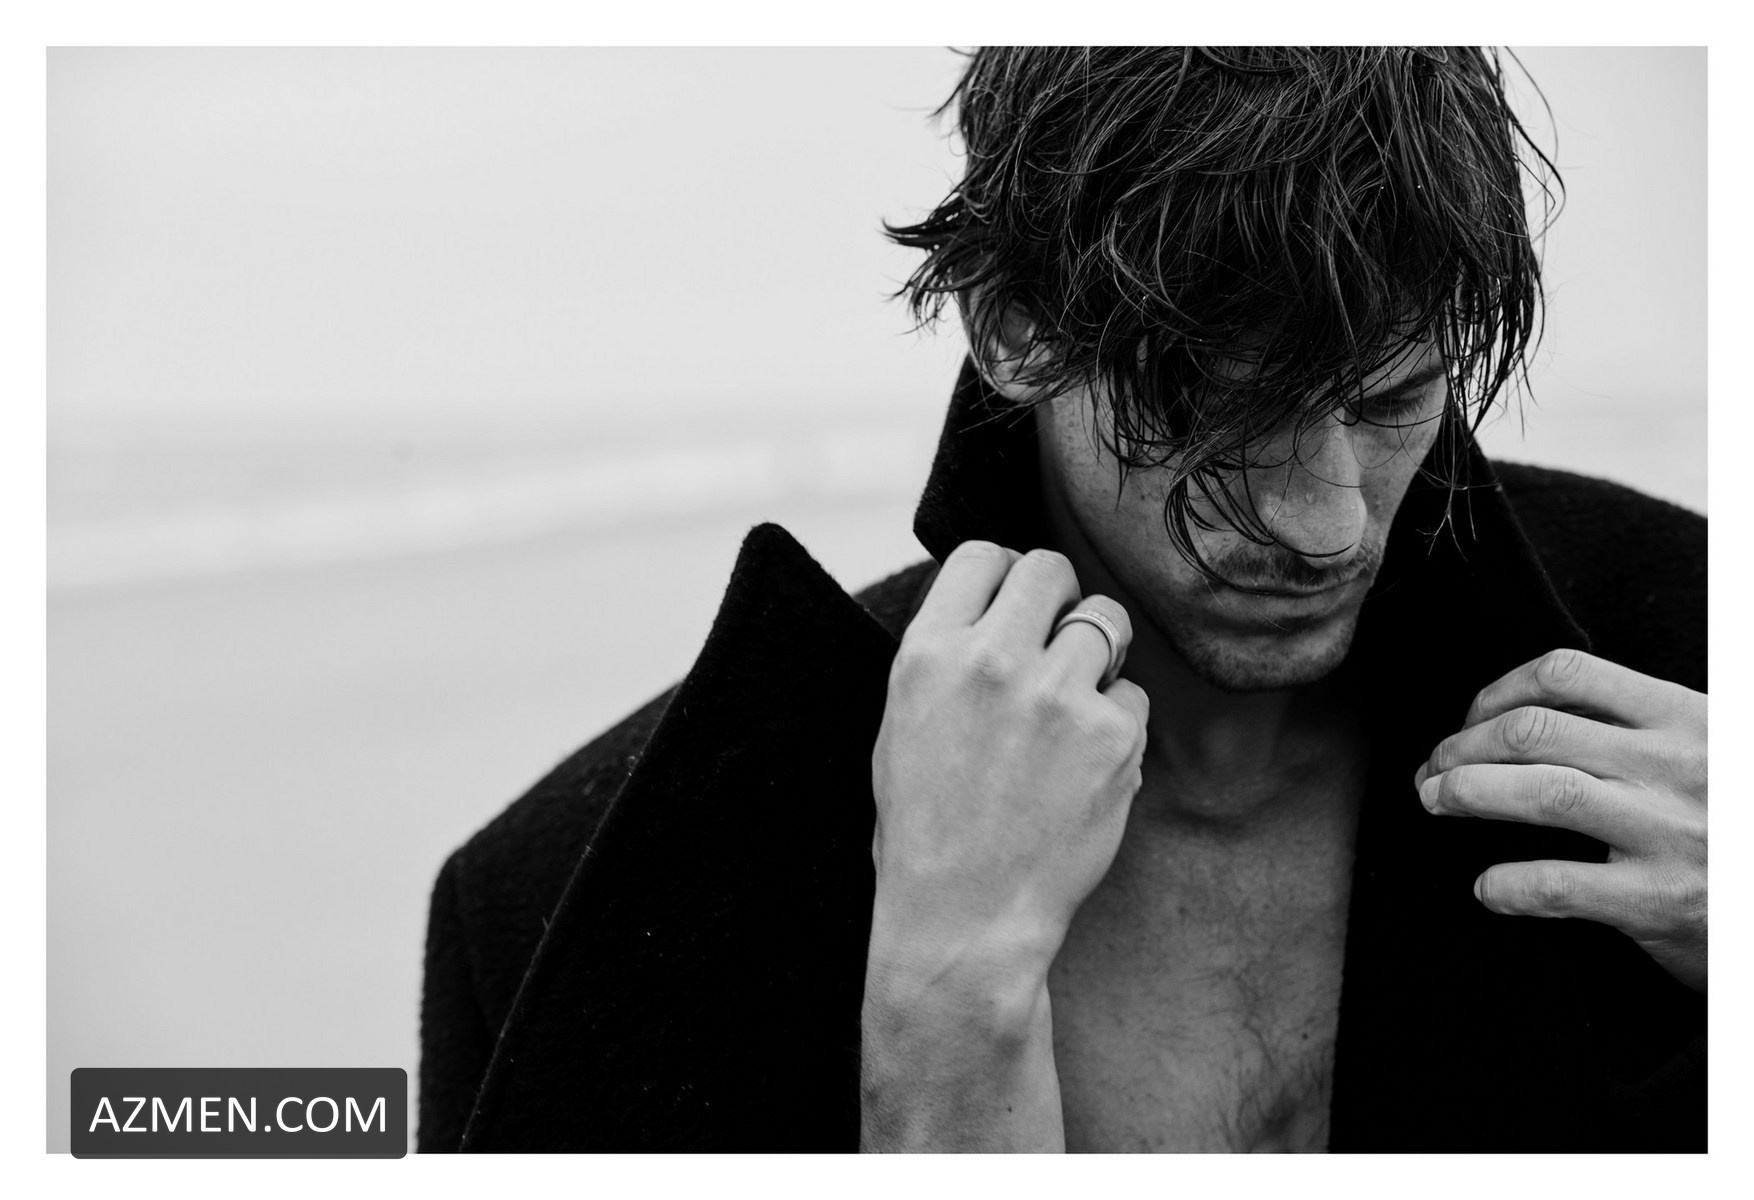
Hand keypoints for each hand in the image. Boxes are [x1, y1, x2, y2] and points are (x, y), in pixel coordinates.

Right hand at [861, 541, 1147, 1150]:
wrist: (965, 923)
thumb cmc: (927, 831)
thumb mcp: (901, 727)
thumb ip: (947, 656)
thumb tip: (998, 602)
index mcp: (926, 655)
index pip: (981, 556)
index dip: (1005, 576)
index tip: (1015, 603)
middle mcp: (991, 662)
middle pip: (1050, 570)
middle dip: (1058, 600)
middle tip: (1056, 643)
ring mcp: (1056, 697)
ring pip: (1106, 622)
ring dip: (1097, 654)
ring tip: (1073, 706)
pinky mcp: (1113, 736)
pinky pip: (1133, 694)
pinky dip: (1118, 724)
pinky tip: (1086, 767)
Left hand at [1414, 648, 1706, 989]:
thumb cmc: (1733, 820)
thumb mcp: (1706, 750)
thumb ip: (1635, 729)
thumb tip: (1526, 719)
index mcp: (1685, 717)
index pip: (1567, 674)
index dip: (1497, 692)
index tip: (1471, 718)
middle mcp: (1675, 766)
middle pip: (1535, 731)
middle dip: (1463, 745)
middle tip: (1434, 768)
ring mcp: (1668, 832)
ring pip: (1540, 792)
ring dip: (1468, 792)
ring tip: (1437, 801)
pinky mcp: (1660, 900)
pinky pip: (1557, 882)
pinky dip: (1506, 884)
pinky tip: (1489, 888)